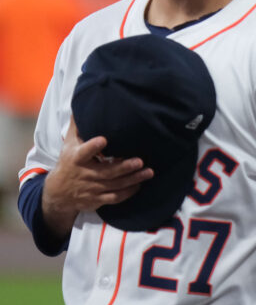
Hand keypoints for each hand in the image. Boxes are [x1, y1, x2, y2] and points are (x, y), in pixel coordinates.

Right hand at [41, 115, 153, 237]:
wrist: (57, 193)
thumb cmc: (68, 163)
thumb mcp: (69, 144)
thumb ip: (77, 126)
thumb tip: (81, 103)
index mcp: (76, 159)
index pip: (84, 152)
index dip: (93, 147)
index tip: (104, 139)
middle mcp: (85, 175)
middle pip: (107, 172)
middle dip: (124, 167)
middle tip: (140, 161)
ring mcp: (91, 189)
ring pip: (114, 185)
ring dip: (133, 179)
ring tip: (149, 172)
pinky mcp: (97, 200)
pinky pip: (115, 198)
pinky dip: (128, 192)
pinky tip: (140, 184)